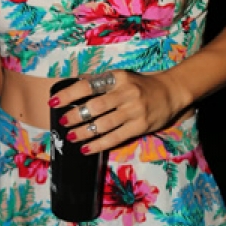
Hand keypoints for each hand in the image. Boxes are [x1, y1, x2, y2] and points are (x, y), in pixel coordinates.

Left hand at [49, 70, 186, 153]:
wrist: (171, 91)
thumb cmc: (139, 84)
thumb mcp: (120, 77)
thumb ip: (98, 81)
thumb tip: (74, 83)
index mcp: (117, 78)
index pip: (89, 85)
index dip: (69, 94)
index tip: (54, 101)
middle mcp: (126, 93)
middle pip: (95, 106)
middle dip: (75, 115)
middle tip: (63, 121)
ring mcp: (134, 111)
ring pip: (104, 124)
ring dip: (84, 132)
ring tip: (71, 137)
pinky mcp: (140, 126)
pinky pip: (116, 138)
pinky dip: (99, 144)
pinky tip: (86, 148)